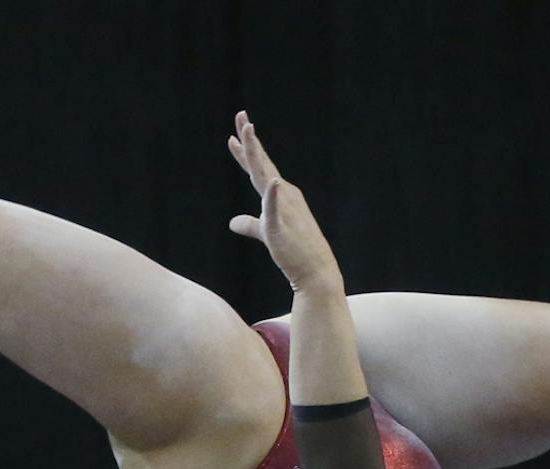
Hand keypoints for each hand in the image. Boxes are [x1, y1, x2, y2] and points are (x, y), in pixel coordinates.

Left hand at [226, 111, 343, 294]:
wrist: (315, 271)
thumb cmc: (294, 252)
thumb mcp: (267, 234)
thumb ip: (250, 224)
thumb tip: (233, 221)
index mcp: (281, 195)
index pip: (261, 168)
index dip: (248, 150)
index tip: (237, 132)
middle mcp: (284, 195)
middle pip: (262, 164)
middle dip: (251, 139)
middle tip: (241, 115)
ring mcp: (284, 208)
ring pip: (265, 177)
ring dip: (257, 154)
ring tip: (248, 132)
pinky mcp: (281, 227)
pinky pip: (275, 209)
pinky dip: (273, 195)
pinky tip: (273, 182)